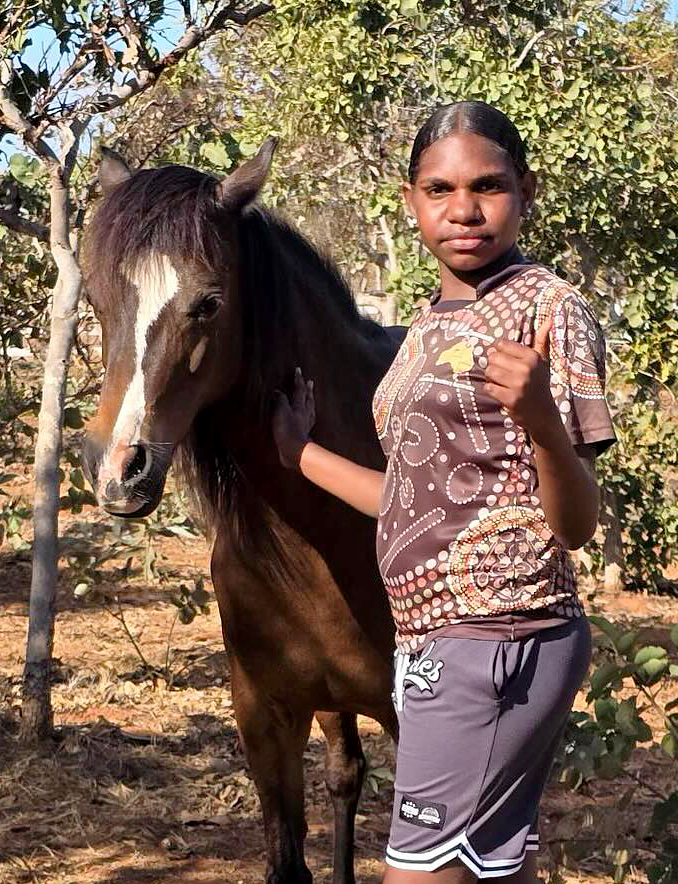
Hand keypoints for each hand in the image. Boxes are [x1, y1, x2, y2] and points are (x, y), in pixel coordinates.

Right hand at [272, 367, 315, 468]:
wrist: (294, 451)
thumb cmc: (287, 430)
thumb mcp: (281, 411)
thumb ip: (280, 400)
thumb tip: (278, 392)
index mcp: (299, 407)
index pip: (299, 390)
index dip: (298, 380)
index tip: (298, 370)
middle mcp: (305, 414)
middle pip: (308, 399)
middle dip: (308, 390)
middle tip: (310, 382)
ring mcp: (306, 425)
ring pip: (310, 409)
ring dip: (310, 402)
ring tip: (310, 398)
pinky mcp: (303, 434)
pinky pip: (307, 421)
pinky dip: (307, 416)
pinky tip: (305, 419)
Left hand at [484, 319, 559, 444]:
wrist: (542, 413)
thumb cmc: (539, 383)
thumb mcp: (542, 361)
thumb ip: (542, 340)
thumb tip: (550, 319)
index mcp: (532, 356)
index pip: (501, 344)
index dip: (498, 351)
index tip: (504, 360)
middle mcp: (526, 368)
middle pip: (493, 358)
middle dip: (494, 365)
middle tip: (503, 373)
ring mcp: (519, 384)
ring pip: (489, 372)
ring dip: (491, 378)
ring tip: (501, 382)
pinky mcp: (510, 398)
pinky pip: (489, 387)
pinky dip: (491, 389)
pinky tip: (500, 392)